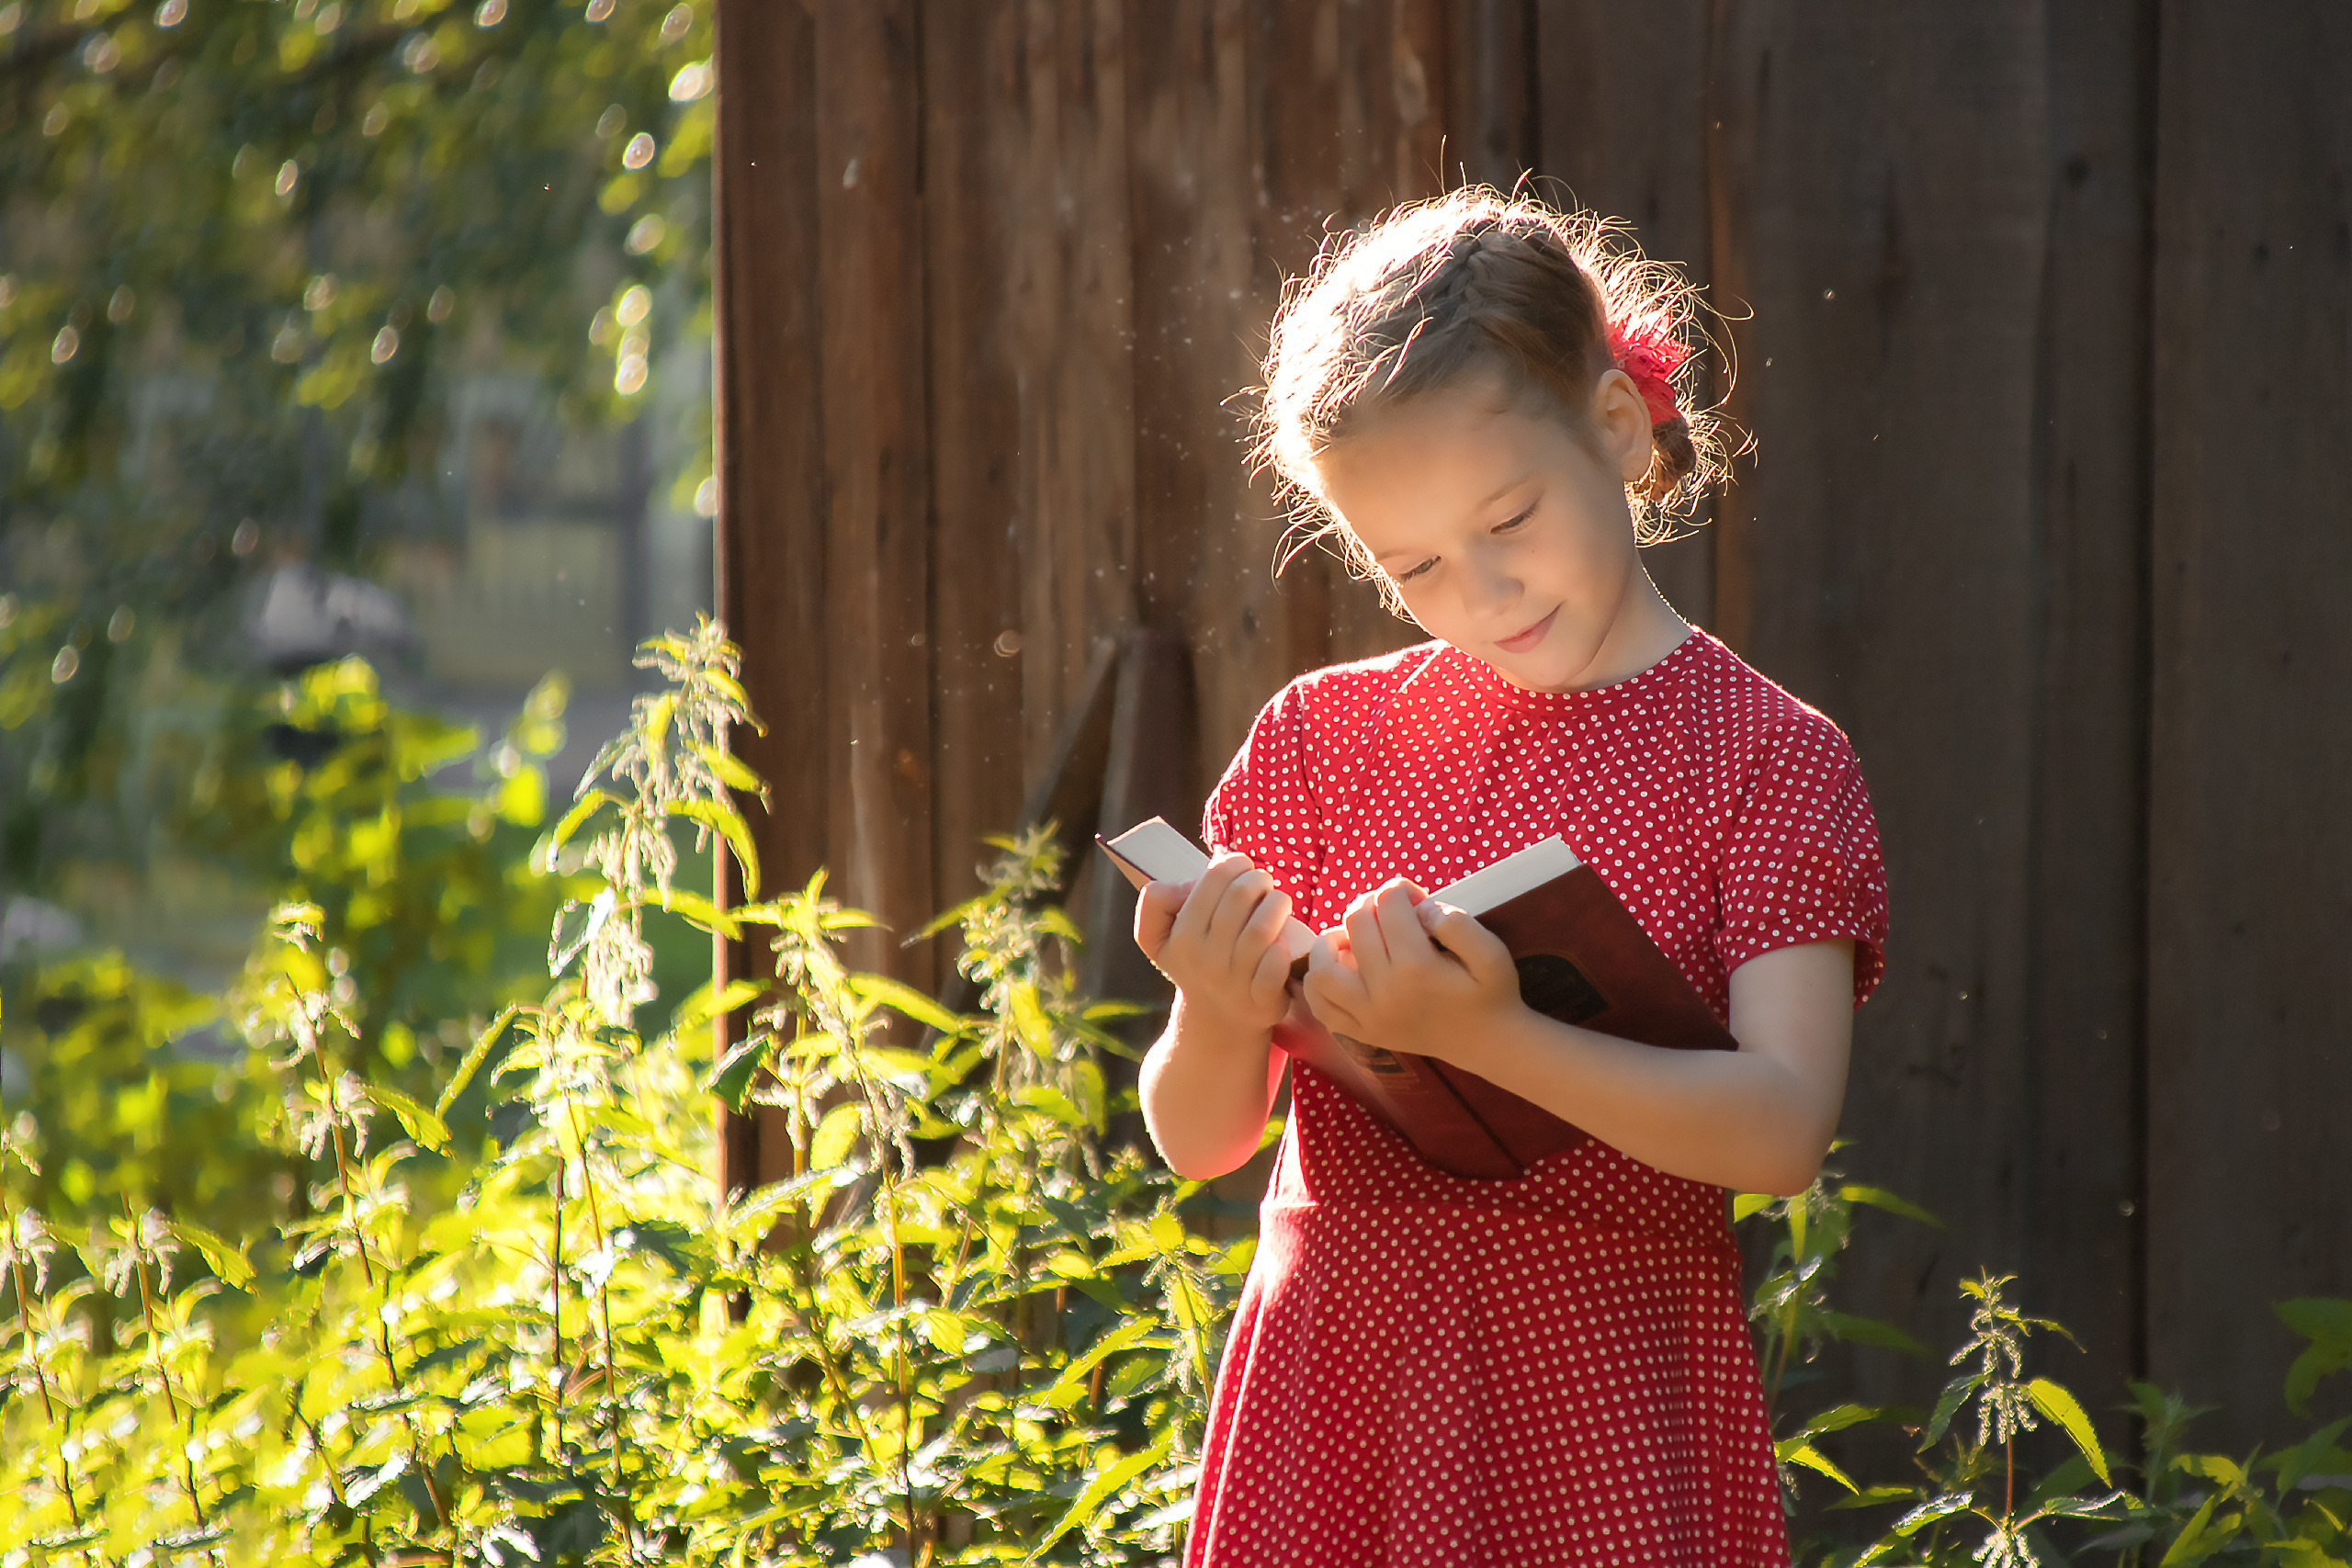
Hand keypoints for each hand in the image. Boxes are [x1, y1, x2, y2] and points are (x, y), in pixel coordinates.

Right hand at [1133, 851, 1296, 1034]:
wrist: (1216, 1021)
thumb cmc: (1193, 963)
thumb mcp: (1157, 937)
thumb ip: (1155, 902)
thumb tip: (1187, 883)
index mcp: (1182, 936)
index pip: (1214, 879)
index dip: (1234, 863)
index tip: (1241, 867)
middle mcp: (1206, 958)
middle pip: (1241, 896)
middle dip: (1259, 879)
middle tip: (1262, 885)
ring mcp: (1234, 981)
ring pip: (1262, 928)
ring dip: (1278, 904)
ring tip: (1278, 903)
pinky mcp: (1262, 1001)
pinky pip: (1276, 966)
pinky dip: (1284, 948)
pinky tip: (1283, 941)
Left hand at [1302, 877, 1523, 1067]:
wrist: (1487, 1043)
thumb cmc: (1491, 993)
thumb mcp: (1492, 952)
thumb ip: (1458, 923)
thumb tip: (1419, 909)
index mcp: (1417, 967)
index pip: (1389, 905)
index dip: (1399, 889)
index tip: (1413, 896)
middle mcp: (1385, 992)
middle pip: (1357, 925)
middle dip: (1371, 903)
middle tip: (1390, 909)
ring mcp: (1368, 1016)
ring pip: (1322, 968)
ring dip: (1332, 941)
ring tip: (1353, 936)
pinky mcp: (1362, 1032)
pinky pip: (1321, 1007)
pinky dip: (1319, 984)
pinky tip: (1338, 969)